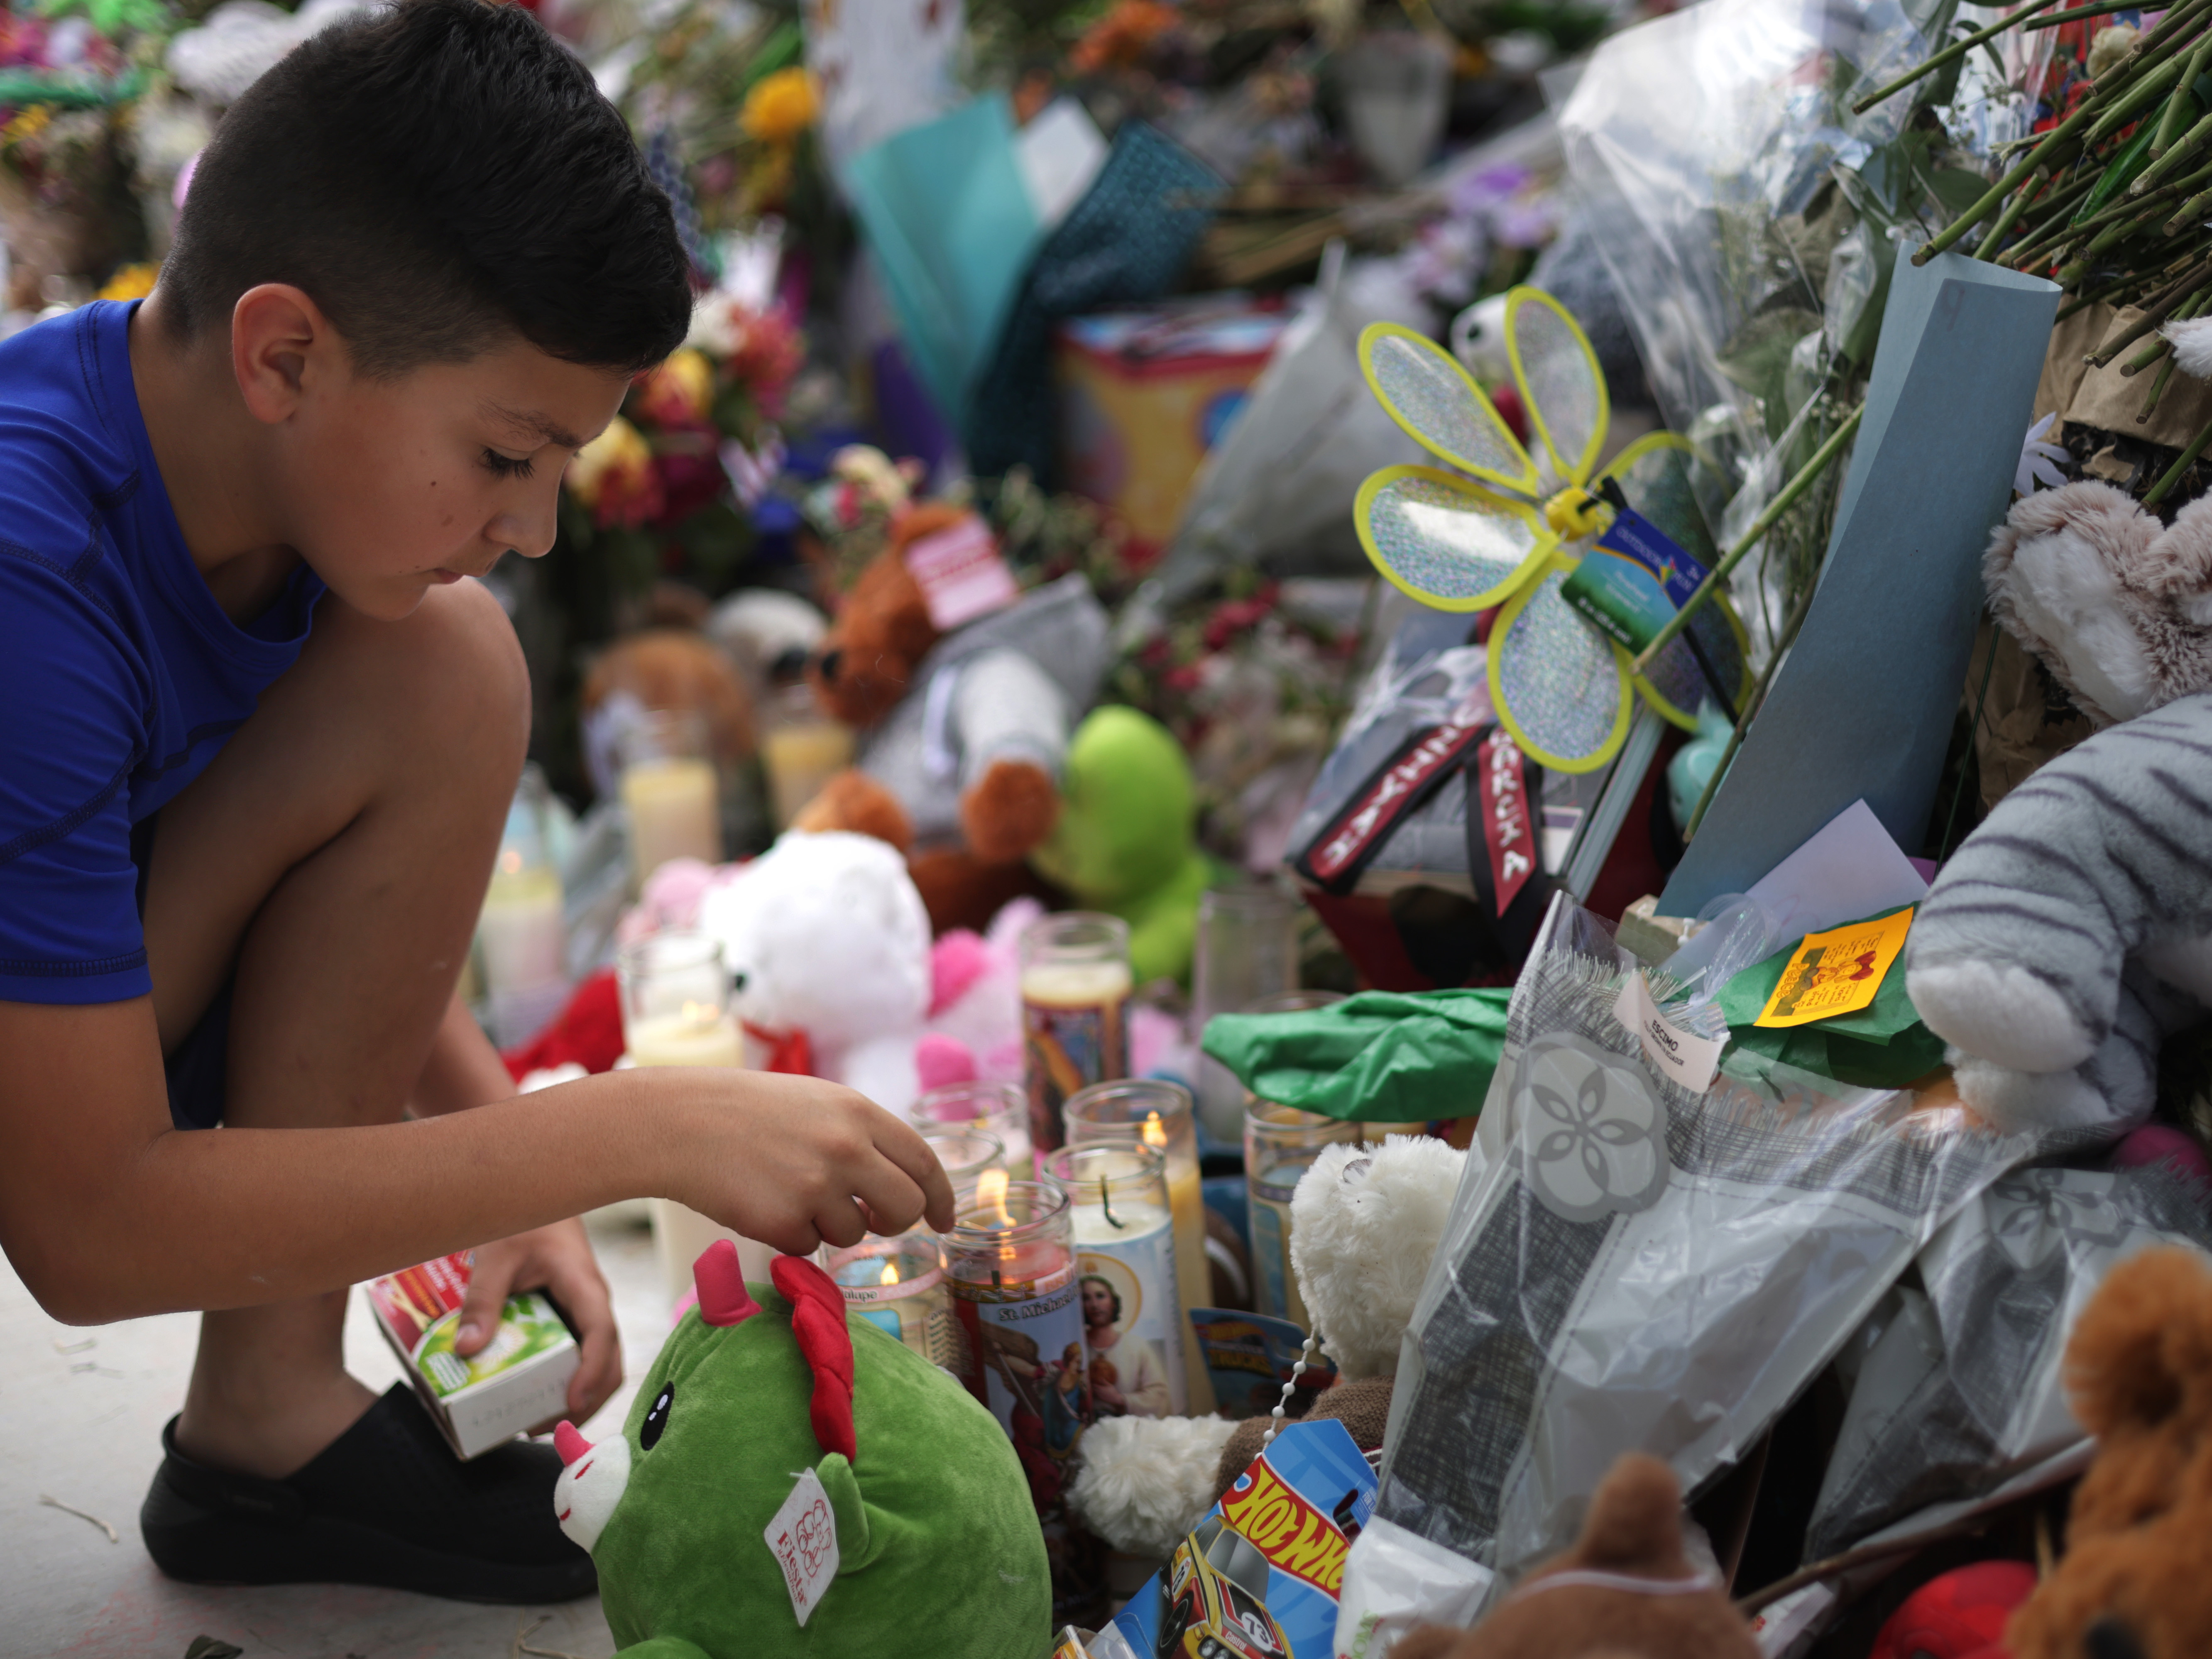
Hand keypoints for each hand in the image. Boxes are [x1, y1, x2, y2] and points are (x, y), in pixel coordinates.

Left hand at [454, 1216, 620, 1425]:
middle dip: (586, 1402)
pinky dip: (569, 1383)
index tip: (570, 1401)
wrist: (542, 1199)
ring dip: (579, 1399)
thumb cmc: (524, 1222)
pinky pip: (583, 1357)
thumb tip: (466, 1350)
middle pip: (610, 1362)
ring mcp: (587, 1315)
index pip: (601, 1332)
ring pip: (602, 1365)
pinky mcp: (575, 1320)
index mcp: (584, 1286)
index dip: (591, 1371)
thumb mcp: (497, 1257)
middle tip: (544, 1428)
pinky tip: (537, 1397)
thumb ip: (482, 1299)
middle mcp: (594, 1306)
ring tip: (539, 1424)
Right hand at [672, 1072, 956, 1253]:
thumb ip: (863, 1137)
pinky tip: (762, 1202)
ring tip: (788, 1189)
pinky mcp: (783, 1221)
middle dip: (897, 1222)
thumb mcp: (818, 1102)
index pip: (922, 1162)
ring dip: (830, 1224)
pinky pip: (809, 1247)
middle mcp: (847, 1147)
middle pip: (904, 1207)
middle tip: (876, 1221)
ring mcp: (815, 1186)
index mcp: (859, 1112)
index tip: (945, 1219)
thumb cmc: (749, 1111)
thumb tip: (902, 1184)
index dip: (940, 1196)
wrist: (681, 1122)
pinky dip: (791, 1234)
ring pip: (853, 1233)